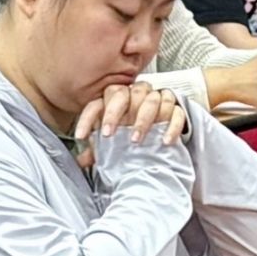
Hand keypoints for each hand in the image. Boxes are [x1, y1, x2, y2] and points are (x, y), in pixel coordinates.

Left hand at [76, 81, 194, 153]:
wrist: (162, 126)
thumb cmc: (131, 132)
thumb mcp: (113, 141)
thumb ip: (97, 149)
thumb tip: (80, 161)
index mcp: (115, 99)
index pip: (98, 103)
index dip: (87, 119)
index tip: (80, 136)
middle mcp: (135, 94)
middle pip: (124, 94)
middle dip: (114, 114)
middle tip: (109, 134)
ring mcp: (157, 98)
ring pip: (151, 100)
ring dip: (142, 120)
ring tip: (136, 140)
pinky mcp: (176, 107)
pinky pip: (176, 112)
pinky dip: (171, 126)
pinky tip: (165, 141)